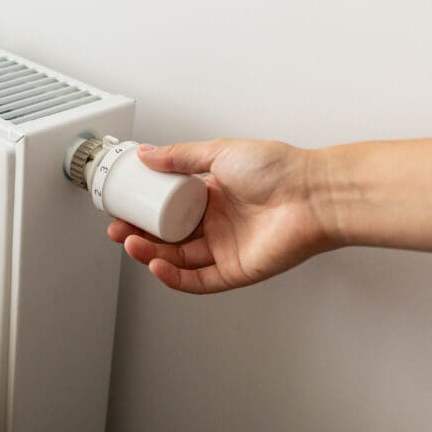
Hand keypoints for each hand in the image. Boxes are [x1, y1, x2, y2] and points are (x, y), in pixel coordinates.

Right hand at [108, 139, 335, 293]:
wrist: (314, 194)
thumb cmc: (280, 169)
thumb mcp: (220, 151)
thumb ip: (180, 156)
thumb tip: (146, 153)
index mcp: (212, 196)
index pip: (167, 208)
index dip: (143, 211)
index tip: (121, 207)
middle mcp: (217, 224)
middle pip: (168, 237)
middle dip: (139, 236)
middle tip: (118, 230)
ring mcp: (225, 249)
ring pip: (178, 260)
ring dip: (151, 254)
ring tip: (131, 244)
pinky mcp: (236, 271)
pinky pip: (199, 281)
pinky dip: (175, 278)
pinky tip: (156, 266)